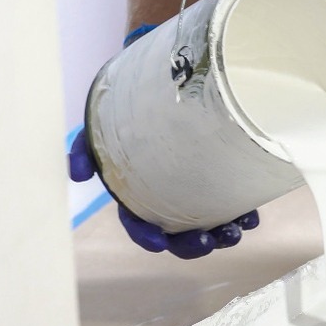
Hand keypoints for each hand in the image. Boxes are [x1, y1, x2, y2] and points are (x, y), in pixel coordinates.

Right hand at [69, 128, 259, 258]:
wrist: (162, 80)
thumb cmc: (127, 110)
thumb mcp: (100, 126)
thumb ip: (85, 149)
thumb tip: (75, 175)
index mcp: (138, 193)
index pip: (139, 223)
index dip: (146, 237)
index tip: (158, 243)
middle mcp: (168, 197)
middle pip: (179, 234)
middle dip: (193, 245)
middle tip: (209, 241)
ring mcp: (197, 189)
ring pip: (211, 225)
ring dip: (224, 235)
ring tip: (237, 230)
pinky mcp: (221, 177)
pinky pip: (234, 203)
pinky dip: (243, 214)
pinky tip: (250, 214)